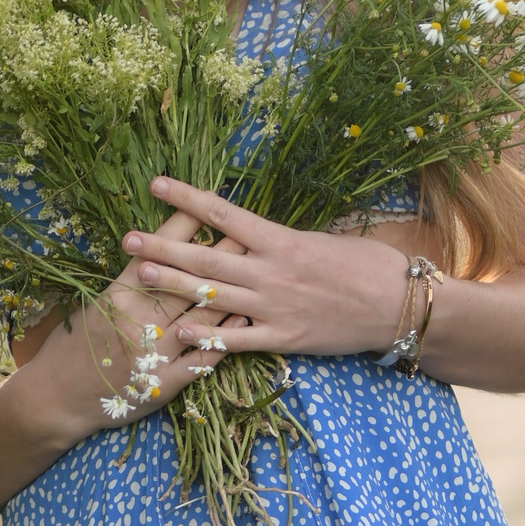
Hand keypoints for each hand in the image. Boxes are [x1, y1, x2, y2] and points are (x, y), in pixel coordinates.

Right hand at [11, 205, 228, 444]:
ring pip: (201, 315)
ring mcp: (154, 353)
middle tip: (245, 232)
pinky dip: (225, 336)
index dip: (182, 227)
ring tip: (255, 270)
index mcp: (118, 295)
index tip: (205, 204)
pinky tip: (243, 320)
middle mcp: (137, 321)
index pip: (156, 251)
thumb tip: (161, 249)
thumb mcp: (96, 303)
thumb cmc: (76, 343)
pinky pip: (203, 356)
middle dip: (219, 255)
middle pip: (186, 280)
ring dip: (230, 291)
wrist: (58, 397)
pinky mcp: (165, 382)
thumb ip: (130, 280)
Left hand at [125, 176, 410, 358]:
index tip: (156, 184)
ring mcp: (274, 306)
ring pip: (212, 295)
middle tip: (127, 239)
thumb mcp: (324, 240)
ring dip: (173, 285)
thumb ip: (285, 240)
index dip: (187, 198)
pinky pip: (237, 341)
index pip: (223, 213)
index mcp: (280, 239)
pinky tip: (179, 334)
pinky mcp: (284, 338)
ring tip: (139, 276)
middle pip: (206, 256)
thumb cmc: (368, 265)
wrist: (397, 305)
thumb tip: (259, 233)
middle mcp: (270, 271)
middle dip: (163, 247)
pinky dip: (207, 339)